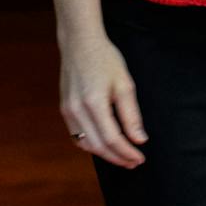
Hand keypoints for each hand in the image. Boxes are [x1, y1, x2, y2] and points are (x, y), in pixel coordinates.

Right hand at [57, 28, 146, 167]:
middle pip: (99, 146)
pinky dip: (91, 145)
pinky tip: (104, 144)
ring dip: (105, 154)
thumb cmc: (105, 59)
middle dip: (118, 157)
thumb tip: (139, 140)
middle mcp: (77, 110)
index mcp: (94, 103)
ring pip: (86, 144)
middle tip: (134, 162)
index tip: (140, 157)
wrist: (79, 43)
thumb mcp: (124, 84)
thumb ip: (131, 114)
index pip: (112, 139)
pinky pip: (77, 136)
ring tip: (122, 156)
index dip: (127, 152)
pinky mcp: (64, 109)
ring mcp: (68, 110)